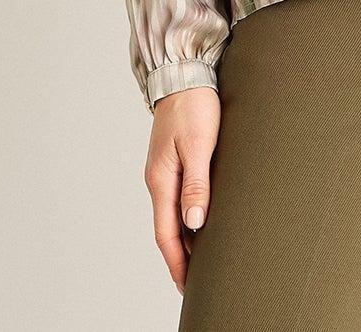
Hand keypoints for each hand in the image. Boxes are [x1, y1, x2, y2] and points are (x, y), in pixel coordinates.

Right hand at [143, 85, 220, 293]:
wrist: (184, 74)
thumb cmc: (195, 106)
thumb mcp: (198, 145)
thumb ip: (196, 183)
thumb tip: (194, 222)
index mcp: (161, 180)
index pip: (166, 233)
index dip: (177, 262)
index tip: (187, 287)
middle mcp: (159, 179)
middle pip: (167, 228)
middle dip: (180, 257)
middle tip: (196, 283)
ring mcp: (164, 169)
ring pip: (172, 213)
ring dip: (184, 238)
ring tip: (201, 260)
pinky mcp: (173, 159)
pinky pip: (177, 197)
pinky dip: (187, 216)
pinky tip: (200, 220)